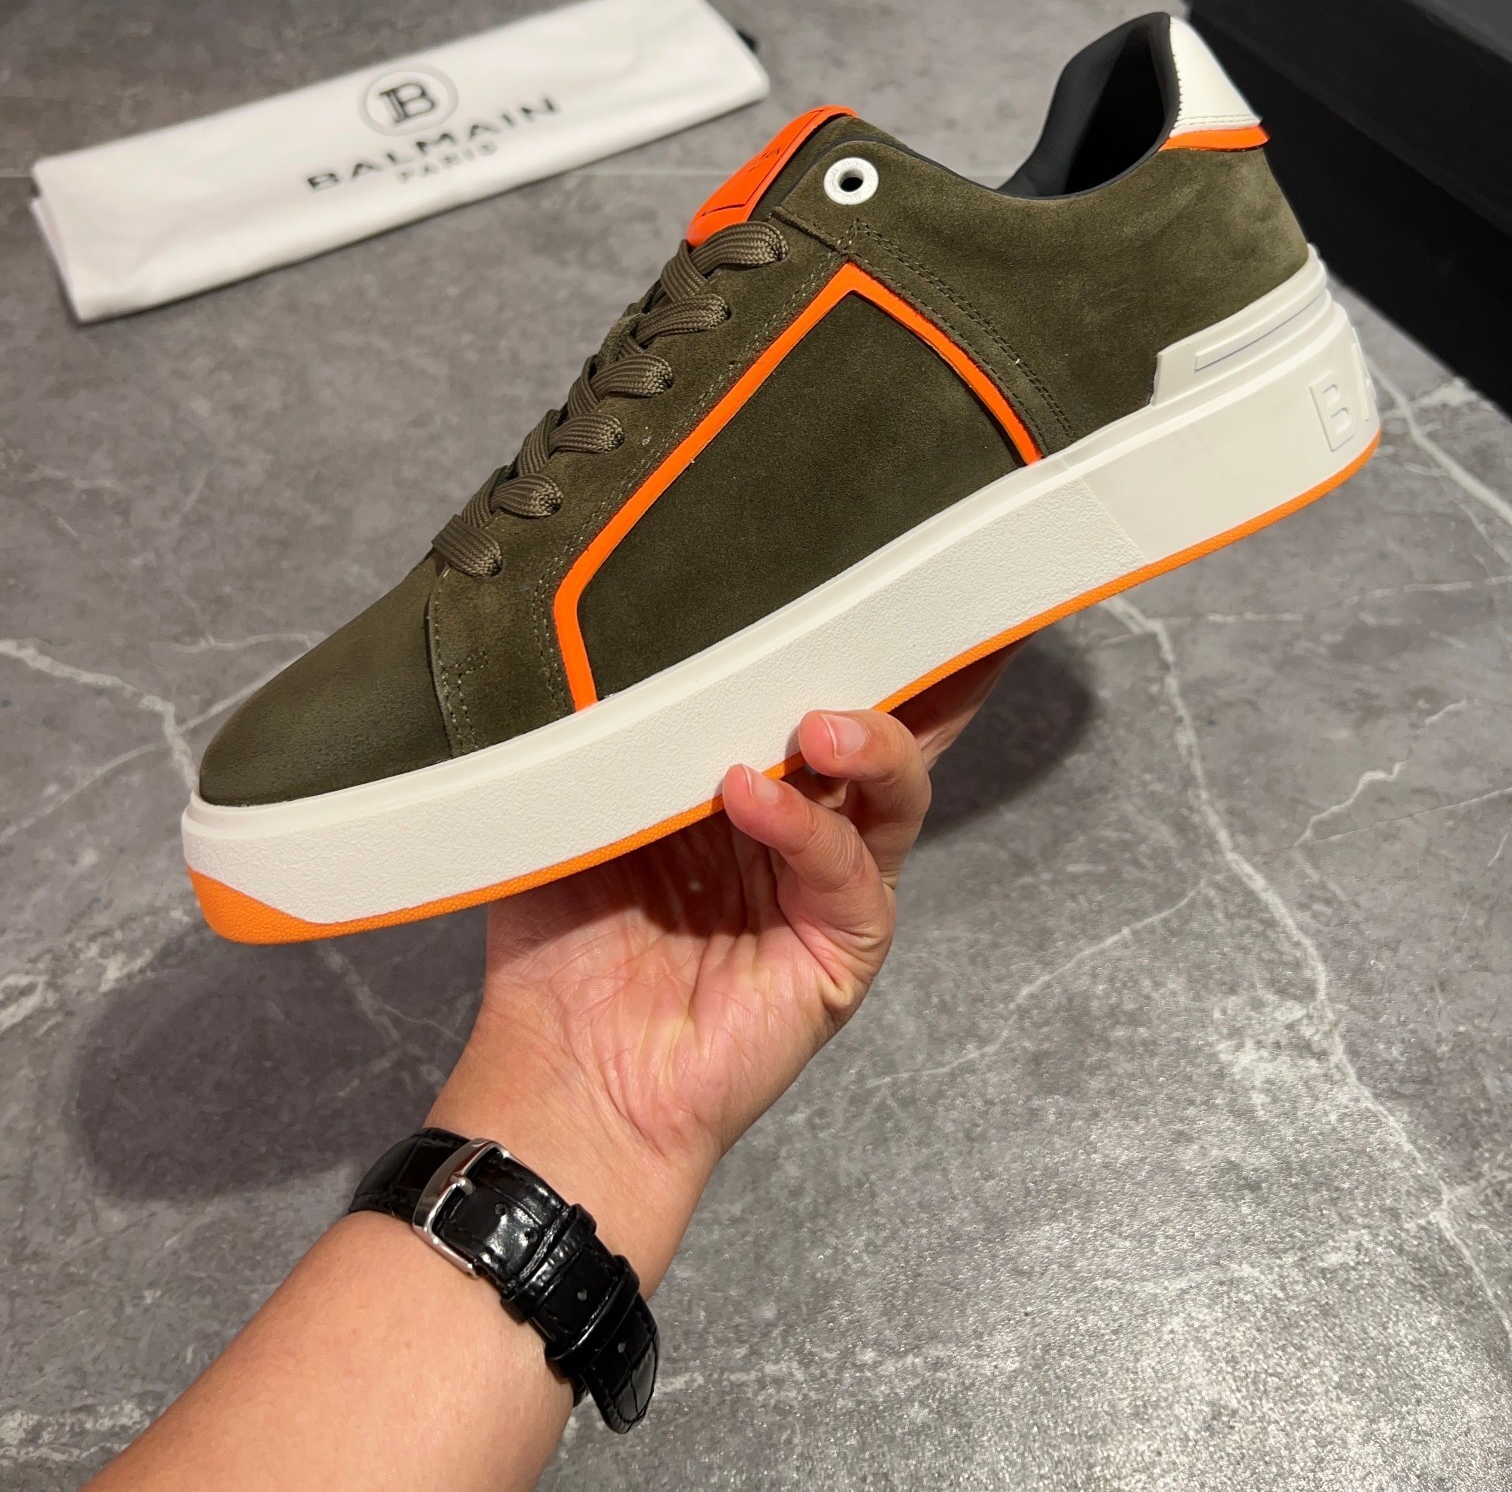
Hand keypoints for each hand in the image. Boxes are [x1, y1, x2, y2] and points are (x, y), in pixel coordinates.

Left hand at [431, 645, 1016, 1282]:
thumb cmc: (558, 943)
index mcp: (744, 774)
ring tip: (820, 724)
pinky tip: (754, 797)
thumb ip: (614, 726)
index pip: (814, 688)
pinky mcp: (839, 950)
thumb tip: (623, 621)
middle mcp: (800, 822)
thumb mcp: (575, 805)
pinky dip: (808, 830)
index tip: (881, 559)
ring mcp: (826, 886)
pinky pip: (848, 874)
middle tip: (917, 598)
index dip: (852, 631)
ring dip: (869, 742)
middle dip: (918, 664)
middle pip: (889, 725)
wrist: (562, 1074)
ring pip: (894, 790)